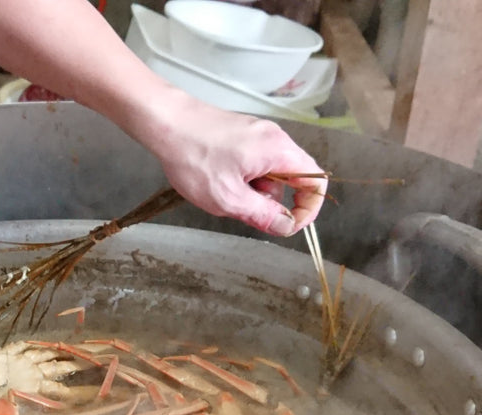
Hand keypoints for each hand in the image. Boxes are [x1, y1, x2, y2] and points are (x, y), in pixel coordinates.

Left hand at [133, 94, 327, 236]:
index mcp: (279, 151)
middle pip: (293, 179)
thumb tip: (286, 226)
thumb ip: (263, 215)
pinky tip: (218, 179)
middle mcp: (274, 138)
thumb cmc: (194, 156)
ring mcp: (258, 134)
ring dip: (254, 191)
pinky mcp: (243, 135)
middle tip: (243, 208)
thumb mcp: (229, 198)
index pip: (316, 182)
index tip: (288, 226)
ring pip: (271, 174)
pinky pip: (255, 164)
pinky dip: (243, 179)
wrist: (165, 121)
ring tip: (222, 191)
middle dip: (271, 201)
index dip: (308, 210)